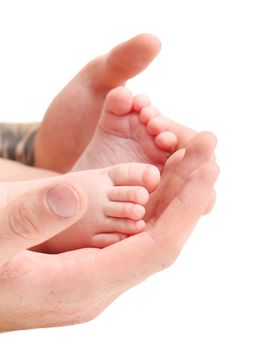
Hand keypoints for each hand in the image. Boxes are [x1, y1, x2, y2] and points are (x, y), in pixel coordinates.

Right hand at [0, 135, 217, 330]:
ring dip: (173, 197)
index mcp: (84, 285)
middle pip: (161, 237)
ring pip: (150, 235)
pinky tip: (160, 185)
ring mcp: (98, 276)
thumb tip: (73, 194)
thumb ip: (27, 221)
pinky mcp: (90, 266)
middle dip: (188, 193)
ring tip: (191, 161)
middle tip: (207, 152)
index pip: (157, 248)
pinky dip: (152, 207)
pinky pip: (134, 236)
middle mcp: (101, 284)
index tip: (208, 172)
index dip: (186, 209)